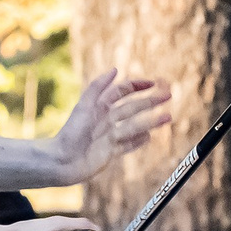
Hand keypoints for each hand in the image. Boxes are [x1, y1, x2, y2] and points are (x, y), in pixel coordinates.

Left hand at [50, 68, 173, 184]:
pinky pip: (128, 145)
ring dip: (152, 121)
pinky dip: (138, 141)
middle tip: (168, 95)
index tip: (152, 83)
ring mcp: (110, 136)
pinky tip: (149, 136)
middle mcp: (107, 120)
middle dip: (150, 101)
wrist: (61, 161)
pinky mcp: (111, 152)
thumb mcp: (84, 106)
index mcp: (100, 106)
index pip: (122, 91)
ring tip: (168, 117)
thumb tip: (115, 69)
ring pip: (135, 126)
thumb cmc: (70, 133)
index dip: (137, 85)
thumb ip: (98, 87)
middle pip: (133, 107)